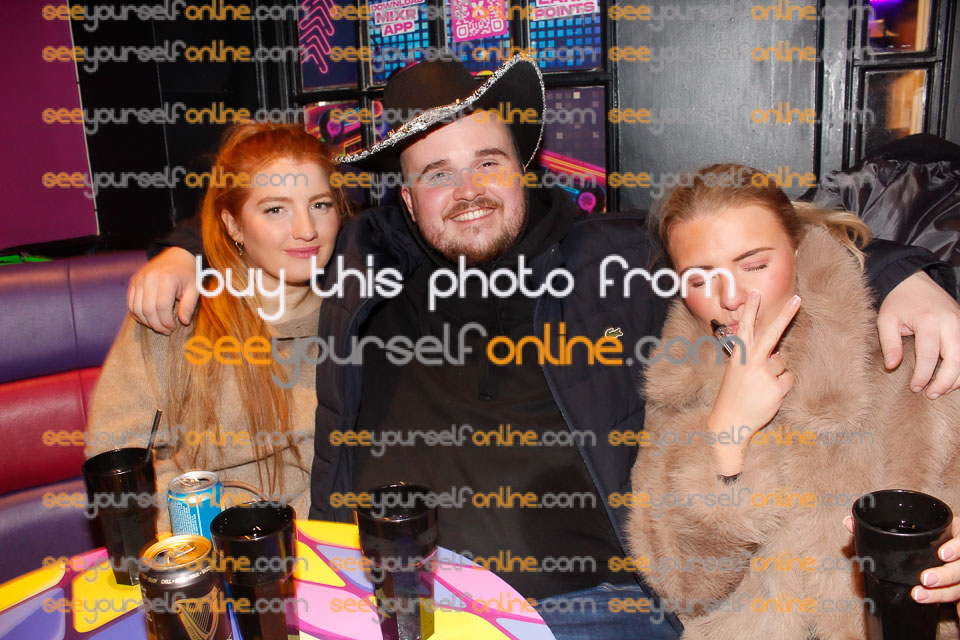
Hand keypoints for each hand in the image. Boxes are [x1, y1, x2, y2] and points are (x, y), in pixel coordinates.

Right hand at [127, 247, 197, 333]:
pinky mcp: (133, 282)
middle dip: (157, 325)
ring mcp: (139, 279)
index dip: (166, 321)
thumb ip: (189, 306)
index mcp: (166, 279)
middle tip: (166, 331)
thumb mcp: (194, 288)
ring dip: (146, 322)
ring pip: (136, 308)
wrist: (177, 255)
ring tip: (159, 326)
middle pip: (147, 309)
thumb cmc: (188, 273)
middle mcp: (149, 278)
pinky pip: (131, 303)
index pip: (162, 307)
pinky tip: (149, 319)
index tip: (173, 327)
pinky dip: (138, 314)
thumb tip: (184, 322)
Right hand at [707, 290, 800, 474]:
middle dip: (785, 314)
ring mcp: (765, 374)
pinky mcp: (777, 388)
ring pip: (781, 364)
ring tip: (759, 388)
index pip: (745, 329)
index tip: (755, 294)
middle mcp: (751, 362)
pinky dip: (781, 387)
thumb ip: (756, 360)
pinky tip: (768, 395)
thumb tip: (778, 354)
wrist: (729, 423)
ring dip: (775, 374)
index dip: (750, 311)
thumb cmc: (733, 396)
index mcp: (738, 357)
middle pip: (772, 333)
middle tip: (798, 298)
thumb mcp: (737, 373)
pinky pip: (788, 379)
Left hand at [844, 515, 959, 611]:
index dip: (956, 547)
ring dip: (940, 592)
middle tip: (926, 579)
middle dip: (946, 574)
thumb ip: (876, 526)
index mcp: (952, 533)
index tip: (942, 553)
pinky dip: (940, 598)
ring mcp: (959, 570)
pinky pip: (955, 596)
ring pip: (959, 585)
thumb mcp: (906, 529)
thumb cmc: (918, 538)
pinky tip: (924, 600)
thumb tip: (848, 521)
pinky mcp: (957, 585)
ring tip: (918, 594)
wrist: (935, 553)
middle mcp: (958, 553)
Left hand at [877, 271, 959, 397]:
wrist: (913, 280)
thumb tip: (892, 366)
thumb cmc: (897, 302)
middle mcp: (950, 322)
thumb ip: (889, 344)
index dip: (923, 375)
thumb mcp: (886, 320)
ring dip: (957, 377)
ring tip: (942, 390)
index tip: (915, 388)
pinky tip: (952, 377)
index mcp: (929, 321)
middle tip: (931, 394)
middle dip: (945, 381)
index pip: (929, 355)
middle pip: (955, 359)